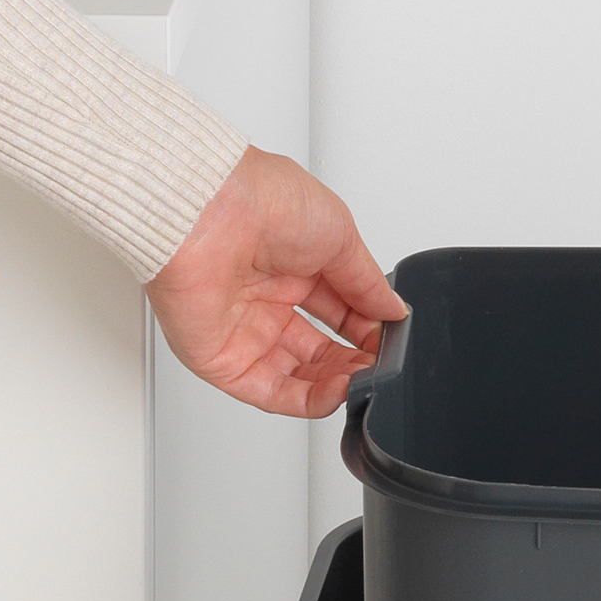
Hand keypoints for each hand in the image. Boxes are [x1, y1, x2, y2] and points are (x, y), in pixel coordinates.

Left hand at [146, 145, 406, 417]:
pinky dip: (307, 399)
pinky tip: (337, 391)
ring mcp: (242, 328)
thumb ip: (369, 284)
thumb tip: (393, 311)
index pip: (340, 312)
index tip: (391, 338)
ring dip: (336, 383)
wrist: (208, 208)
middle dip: (356, 360)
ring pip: (297, 375)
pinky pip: (267, 390)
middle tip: (379, 363)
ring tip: (363, 379)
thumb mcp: (342, 236)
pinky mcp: (219, 356)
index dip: (368, 329)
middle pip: (319, 348)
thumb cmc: (261, 200)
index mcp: (292, 265)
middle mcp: (265, 297)